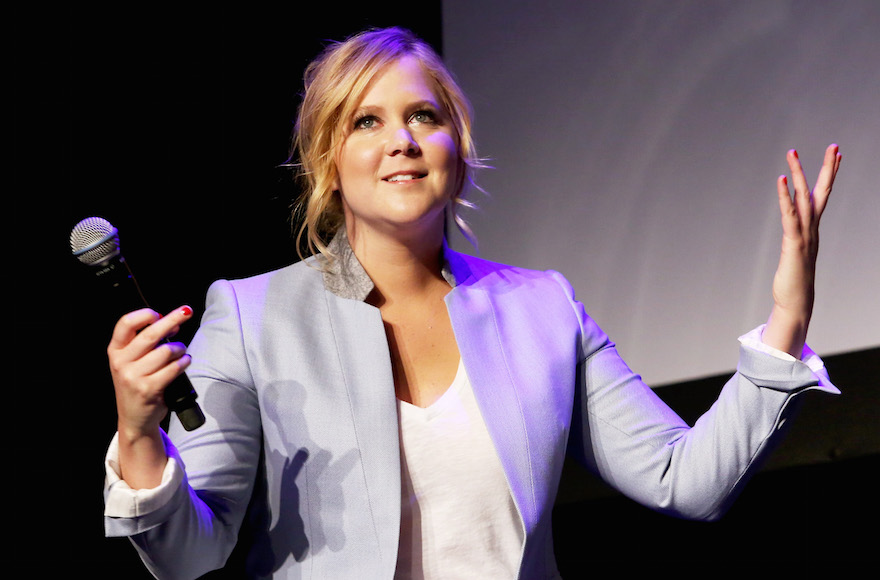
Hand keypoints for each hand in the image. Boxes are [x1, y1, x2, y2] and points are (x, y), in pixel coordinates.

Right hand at [107, 305, 193, 486]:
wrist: (135, 418)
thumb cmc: (138, 383)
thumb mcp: (132, 361)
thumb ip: (145, 343)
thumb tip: (172, 323)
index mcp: (115, 351)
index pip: (126, 324)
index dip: (145, 315)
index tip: (159, 314)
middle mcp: (121, 362)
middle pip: (150, 335)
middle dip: (172, 320)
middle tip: (186, 312)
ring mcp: (133, 377)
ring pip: (165, 352)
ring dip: (180, 348)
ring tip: (181, 352)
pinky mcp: (148, 389)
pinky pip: (173, 368)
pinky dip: (184, 362)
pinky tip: (185, 361)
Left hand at [763, 144, 841, 357]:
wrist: (796, 303)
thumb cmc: (794, 280)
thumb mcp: (797, 253)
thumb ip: (798, 240)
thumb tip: (796, 232)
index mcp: (813, 228)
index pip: (823, 196)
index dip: (830, 175)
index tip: (837, 154)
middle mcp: (812, 228)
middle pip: (821, 192)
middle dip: (827, 168)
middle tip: (834, 145)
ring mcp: (805, 235)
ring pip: (804, 198)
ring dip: (799, 174)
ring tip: (793, 153)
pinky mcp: (794, 243)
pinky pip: (789, 215)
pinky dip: (785, 196)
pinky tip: (782, 180)